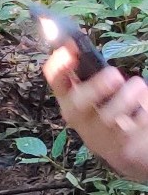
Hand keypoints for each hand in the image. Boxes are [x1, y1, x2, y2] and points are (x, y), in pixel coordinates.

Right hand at [43, 51, 147, 183]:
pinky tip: (144, 109)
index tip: (71, 50)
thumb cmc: (108, 111)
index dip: (59, 64)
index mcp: (70, 100)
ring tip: (138, 86)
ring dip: (125, 98)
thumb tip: (75, 43)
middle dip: (94, 87)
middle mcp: (80, 118)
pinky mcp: (122, 146)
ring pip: (108, 117)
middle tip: (114, 75)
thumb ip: (87, 74)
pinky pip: (133, 127)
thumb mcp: (94, 95)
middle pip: (78, 104)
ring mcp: (100, 134)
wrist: (123, 151)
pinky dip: (142, 113)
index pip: (56, 81)